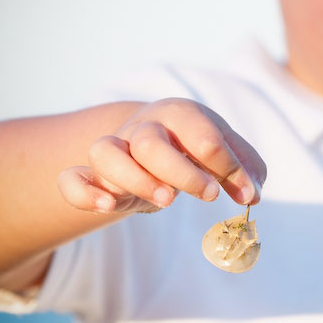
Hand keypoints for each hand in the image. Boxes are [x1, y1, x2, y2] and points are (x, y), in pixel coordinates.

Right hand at [57, 98, 265, 213]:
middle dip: (180, 172)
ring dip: (133, 179)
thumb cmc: (194, 144)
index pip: (202, 134)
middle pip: (150, 142)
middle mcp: (144, 127)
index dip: (229, 167)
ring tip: (165, 202)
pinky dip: (84, 192)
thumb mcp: (225, 150)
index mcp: (181, 114)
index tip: (246, 193)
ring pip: (105, 152)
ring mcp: (116, 149)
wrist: (152, 139)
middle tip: (209, 195)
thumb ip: (245, 169)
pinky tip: (108, 208)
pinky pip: (71, 178)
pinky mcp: (96, 176)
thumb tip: (251, 196)